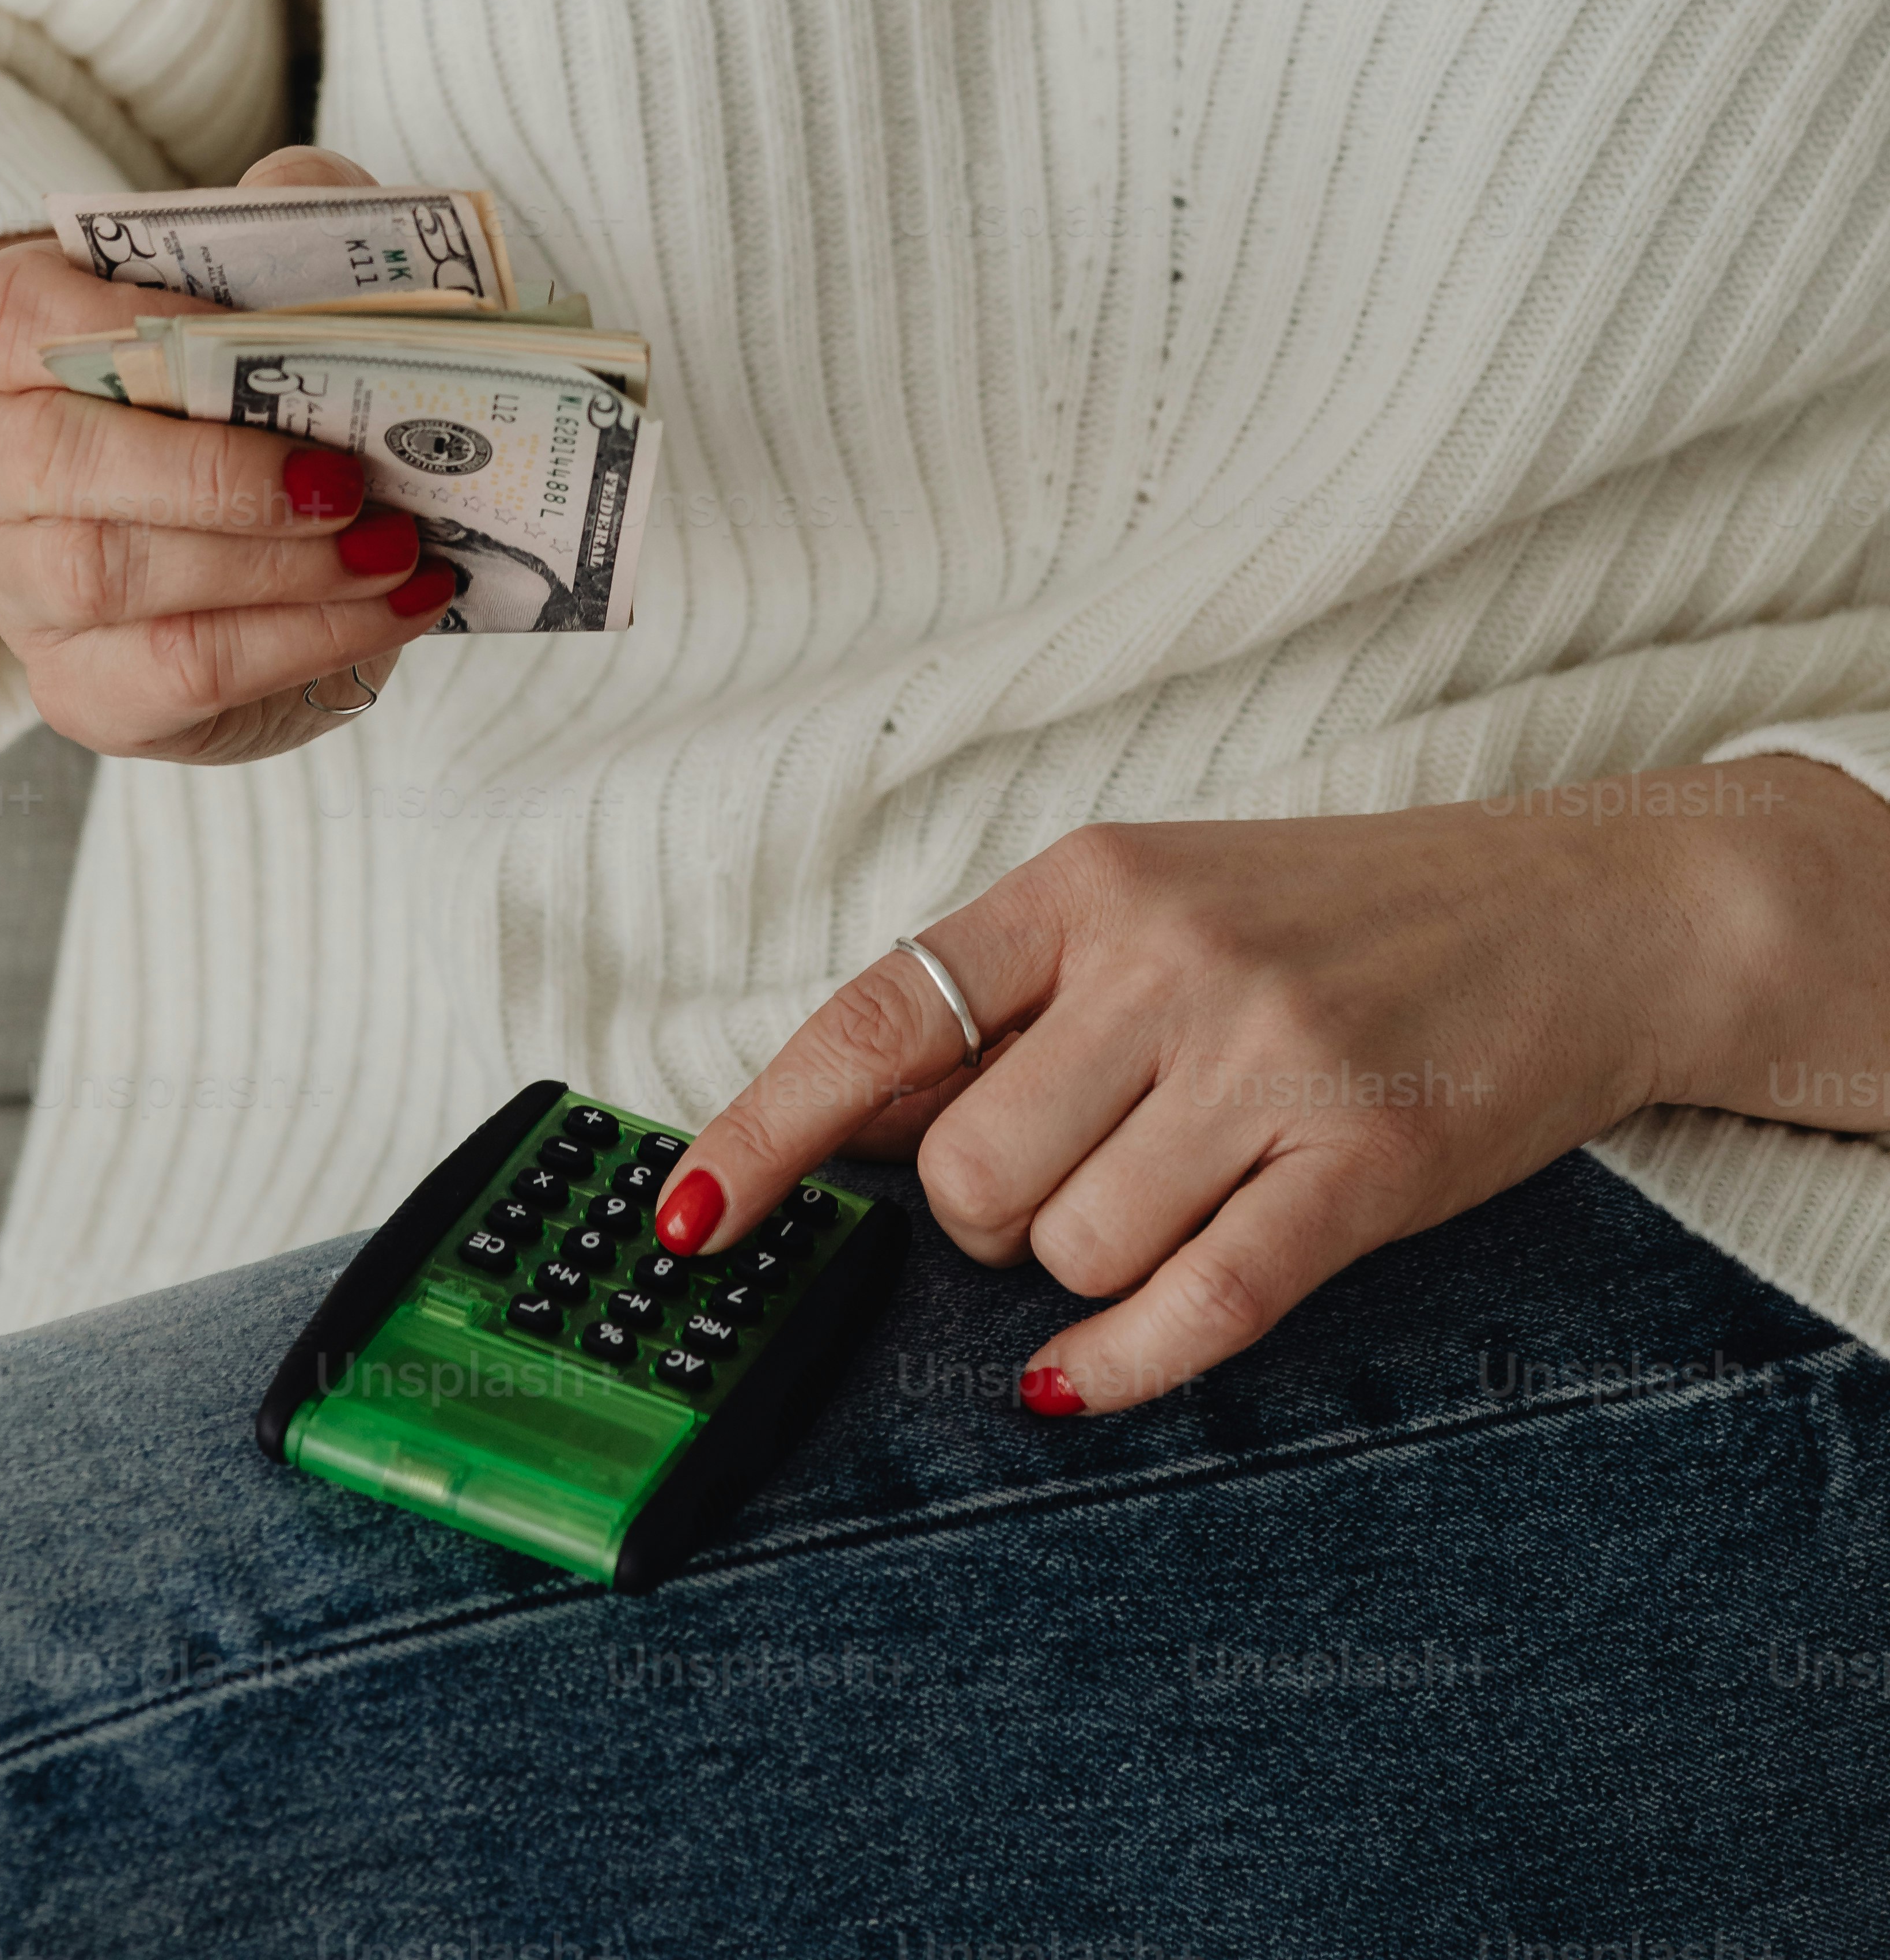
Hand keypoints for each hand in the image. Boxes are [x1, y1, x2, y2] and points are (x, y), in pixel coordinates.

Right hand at [0, 146, 455, 763]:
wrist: (178, 519)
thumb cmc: (224, 379)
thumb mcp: (259, 271)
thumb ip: (288, 212)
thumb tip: (319, 209)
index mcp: (6, 342)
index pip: (21, 316)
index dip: (127, 320)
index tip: (249, 334)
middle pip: (54, 463)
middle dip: (211, 474)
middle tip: (344, 477)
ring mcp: (21, 591)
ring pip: (110, 580)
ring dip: (275, 570)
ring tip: (396, 548)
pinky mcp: (84, 690)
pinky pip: (172, 676)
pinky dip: (298, 645)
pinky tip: (394, 609)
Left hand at [652, 770, 1889, 1412]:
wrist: (1573, 914)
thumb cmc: (1340, 915)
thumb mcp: (1158, 896)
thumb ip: (1011, 999)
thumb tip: (841, 1120)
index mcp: (1085, 882)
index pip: (876, 1019)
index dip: (764, 1131)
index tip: (687, 1220)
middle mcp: (1161, 959)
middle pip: (965, 1173)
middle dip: (985, 1221)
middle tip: (1065, 1185)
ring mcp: (1262, 1060)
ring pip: (1070, 1249)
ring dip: (1083, 1271)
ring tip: (1166, 1201)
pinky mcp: (1356, 1164)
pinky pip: (1193, 1306)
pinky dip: (1122, 1367)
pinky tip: (1091, 1378)